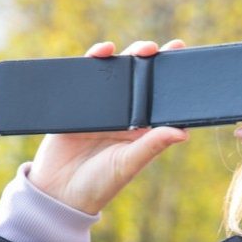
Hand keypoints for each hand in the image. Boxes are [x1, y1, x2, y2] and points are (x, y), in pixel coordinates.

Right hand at [28, 39, 189, 214]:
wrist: (57, 192)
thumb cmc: (99, 185)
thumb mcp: (128, 164)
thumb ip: (152, 146)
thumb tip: (183, 132)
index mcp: (139, 131)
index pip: (158, 101)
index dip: (170, 82)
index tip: (184, 62)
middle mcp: (122, 117)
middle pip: (138, 82)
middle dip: (151, 62)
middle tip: (165, 49)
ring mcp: (100, 109)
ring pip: (115, 75)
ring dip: (127, 57)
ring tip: (141, 49)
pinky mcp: (77, 104)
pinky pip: (86, 77)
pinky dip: (95, 61)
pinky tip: (104, 51)